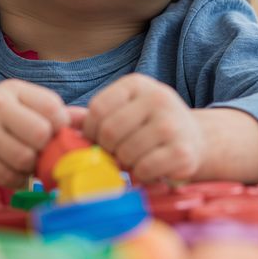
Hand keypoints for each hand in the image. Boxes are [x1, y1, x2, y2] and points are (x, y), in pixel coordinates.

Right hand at [0, 79, 68, 187]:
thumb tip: (90, 120)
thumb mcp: (19, 103)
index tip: (53, 132)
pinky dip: (16, 179)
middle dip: (45, 147)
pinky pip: (9, 177)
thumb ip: (52, 111)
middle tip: (39, 150)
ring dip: (30, 166)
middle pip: (41, 134)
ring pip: (26, 159)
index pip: (52, 107)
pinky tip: (10, 169)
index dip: (60, 125)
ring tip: (24, 160)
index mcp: (14, 90)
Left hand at [82, 74, 202, 182]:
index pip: (98, 108)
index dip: (91, 130)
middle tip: (116, 153)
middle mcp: (157, 98)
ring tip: (134, 159)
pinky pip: (144, 169)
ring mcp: (172, 124)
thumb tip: (61, 120)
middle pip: (110, 131)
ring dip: (124, 163)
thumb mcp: (124, 111)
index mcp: (137, 84)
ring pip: (126, 152)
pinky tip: (148, 168)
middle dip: (107, 149)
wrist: (196, 139)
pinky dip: (140, 175)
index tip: (98, 140)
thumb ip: (93, 115)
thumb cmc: (149, 126)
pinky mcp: (182, 151)